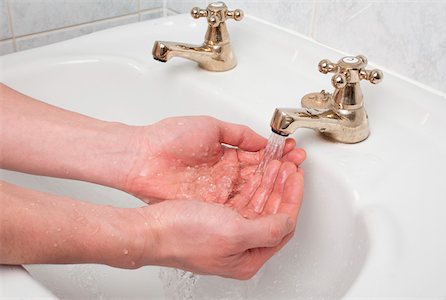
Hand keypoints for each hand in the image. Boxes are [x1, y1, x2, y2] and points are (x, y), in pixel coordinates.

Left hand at [124, 116, 304, 204]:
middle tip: (298, 166)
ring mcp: (218, 191)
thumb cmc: (169, 138)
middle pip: (260, 176)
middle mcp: (225, 175)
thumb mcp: (211, 127)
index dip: (277, 155)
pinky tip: (271, 199)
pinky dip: (255, 203)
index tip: (293, 152)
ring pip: (252, 193)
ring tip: (292, 179)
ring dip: (272, 187)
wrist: (142, 159)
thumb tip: (262, 140)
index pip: (258, 157)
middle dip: (281, 171)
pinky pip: (237, 207)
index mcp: (226, 154)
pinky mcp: (211, 206)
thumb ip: (239, 135)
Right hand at [133, 167, 302, 278]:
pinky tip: (257, 171)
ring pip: (259, 204)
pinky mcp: (216, 218)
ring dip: (269, 183)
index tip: (296, 176)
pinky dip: (252, 184)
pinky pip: (243, 199)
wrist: (150, 230)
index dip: (293, 198)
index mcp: (248, 257)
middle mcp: (241, 246)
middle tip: (289, 165)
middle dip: (282, 187)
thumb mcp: (233, 234)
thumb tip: (288, 221)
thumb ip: (267, 230)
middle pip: (273, 213)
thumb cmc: (183, 236)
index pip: (283, 225)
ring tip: (277, 164)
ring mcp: (228, 232)